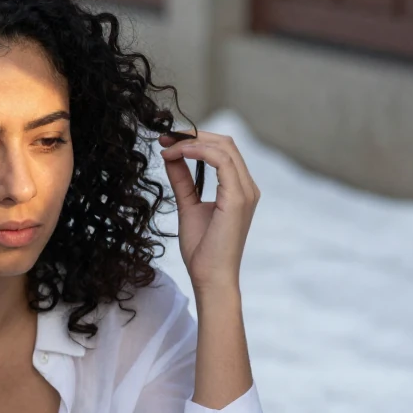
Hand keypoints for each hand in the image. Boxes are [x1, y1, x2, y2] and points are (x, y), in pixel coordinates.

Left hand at [157, 131, 260, 292]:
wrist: (210, 277)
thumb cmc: (202, 250)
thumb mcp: (188, 206)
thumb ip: (183, 181)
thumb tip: (171, 157)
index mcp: (238, 188)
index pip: (221, 150)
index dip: (194, 139)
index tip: (167, 141)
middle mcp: (247, 187)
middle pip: (224, 142)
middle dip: (192, 135)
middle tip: (164, 138)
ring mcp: (245, 191)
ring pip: (224, 147)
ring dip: (192, 142)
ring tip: (167, 147)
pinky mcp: (238, 198)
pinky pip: (221, 161)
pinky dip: (198, 151)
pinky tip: (178, 154)